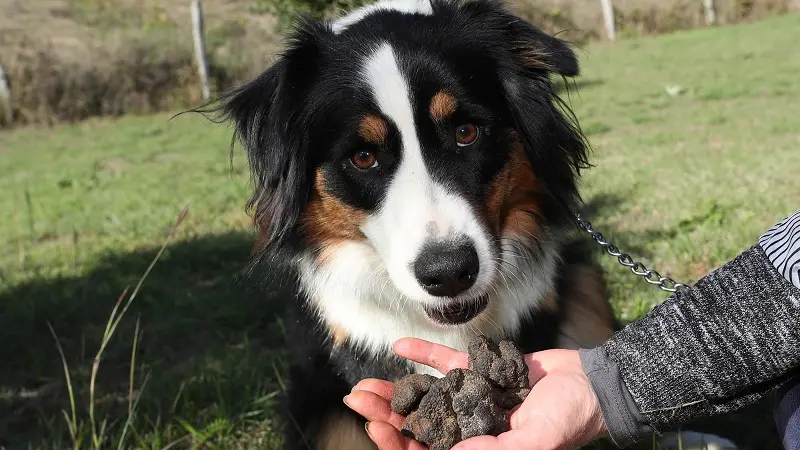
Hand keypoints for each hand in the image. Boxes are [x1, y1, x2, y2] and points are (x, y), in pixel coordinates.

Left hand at [344, 338, 606, 449]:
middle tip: (357, 400)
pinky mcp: (481, 370)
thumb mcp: (538, 439)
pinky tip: (400, 346)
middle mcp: (470, 426)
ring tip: (364, 385)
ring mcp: (472, 397)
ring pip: (425, 396)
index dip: (399, 443)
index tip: (377, 427)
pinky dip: (424, 354)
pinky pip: (447, 362)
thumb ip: (500, 448)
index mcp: (480, 446)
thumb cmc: (571, 417)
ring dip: (394, 391)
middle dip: (385, 415)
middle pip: (417, 425)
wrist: (592, 382)